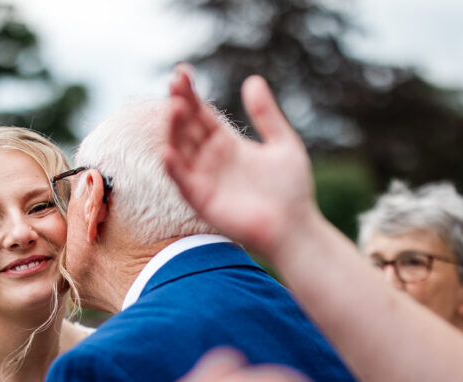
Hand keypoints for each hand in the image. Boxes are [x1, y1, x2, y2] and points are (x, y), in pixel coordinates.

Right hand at [162, 66, 324, 258]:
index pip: (201, 114)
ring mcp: (204, 179)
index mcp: (227, 144)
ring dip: (173, 131)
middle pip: (187, 127)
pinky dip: (173, 167)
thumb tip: (253, 80)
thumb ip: (267, 115)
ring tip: (174, 109)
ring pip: (180, 150)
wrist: (295, 228)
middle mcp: (211, 160)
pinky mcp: (202, 201)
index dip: (190, 94)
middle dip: (179, 106)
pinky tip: (167, 150)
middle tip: (175, 83)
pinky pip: (182, 182)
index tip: (182, 72)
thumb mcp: (283, 144)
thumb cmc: (292, 191)